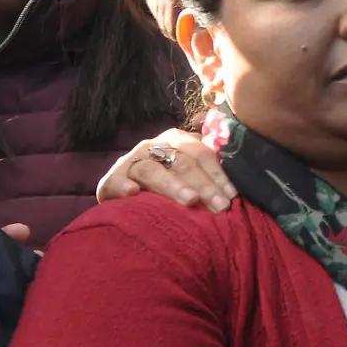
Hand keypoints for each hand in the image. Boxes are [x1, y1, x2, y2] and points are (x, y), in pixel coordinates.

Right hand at [96, 128, 234, 211]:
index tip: (232, 196)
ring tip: (189, 201)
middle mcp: (155, 146)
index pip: (203, 155)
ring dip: (172, 186)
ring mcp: (132, 161)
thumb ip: (208, 171)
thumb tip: (235, 186)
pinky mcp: (111, 179)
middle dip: (204, 186)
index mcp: (177, 141)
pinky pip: (116, 181)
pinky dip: (124, 186)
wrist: (125, 188)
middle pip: (182, 163)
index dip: (218, 175)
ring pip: (154, 170)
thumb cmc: (167, 182)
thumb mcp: (187, 172)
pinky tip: (134, 194)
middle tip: (219, 206)